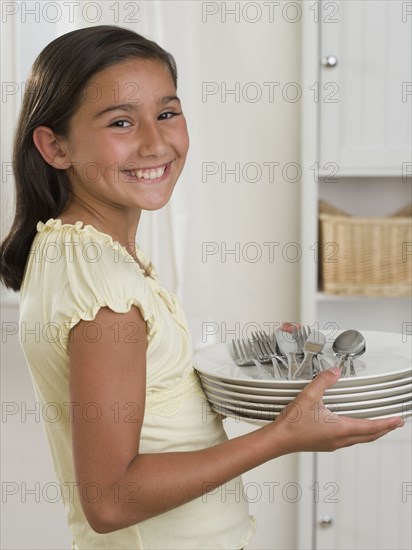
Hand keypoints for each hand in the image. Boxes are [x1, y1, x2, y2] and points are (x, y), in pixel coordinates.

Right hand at [271, 367, 403, 454]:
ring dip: (371, 433)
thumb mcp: (308, 396)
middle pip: (369, 436)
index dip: (386, 423)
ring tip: (377, 426)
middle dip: (383, 430)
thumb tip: (334, 372)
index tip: (397, 421)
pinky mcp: (325, 444)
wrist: (278, 440)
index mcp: (340, 429)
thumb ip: (323, 381)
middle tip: (394, 424)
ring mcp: (332, 444)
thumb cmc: (292, 424)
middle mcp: (339, 439)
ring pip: (359, 440)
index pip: (371, 427)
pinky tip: (351, 428)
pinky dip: (358, 434)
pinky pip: (348, 441)